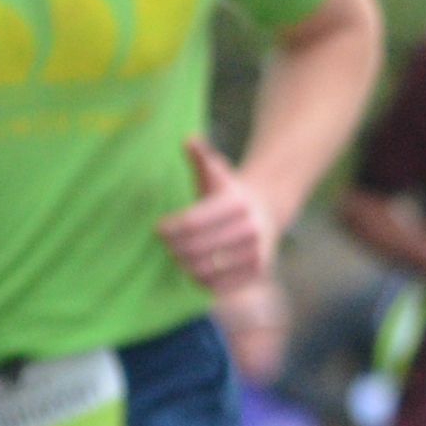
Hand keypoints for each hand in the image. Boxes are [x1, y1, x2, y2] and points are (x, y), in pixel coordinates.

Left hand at [158, 136, 278, 296]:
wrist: (268, 210)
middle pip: (197, 248)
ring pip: (206, 269)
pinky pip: (221, 285)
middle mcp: (251, 229)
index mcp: (238, 203)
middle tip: (166, 245)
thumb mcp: (217, 173)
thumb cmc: (230, 193)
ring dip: (185, 265)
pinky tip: (194, 270)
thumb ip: (202, 158)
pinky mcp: (258, 272)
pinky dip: (202, 281)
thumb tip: (189, 139)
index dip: (170, 229)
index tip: (158, 229)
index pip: (193, 223)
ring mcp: (257, 253)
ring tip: (178, 257)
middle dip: (174, 248)